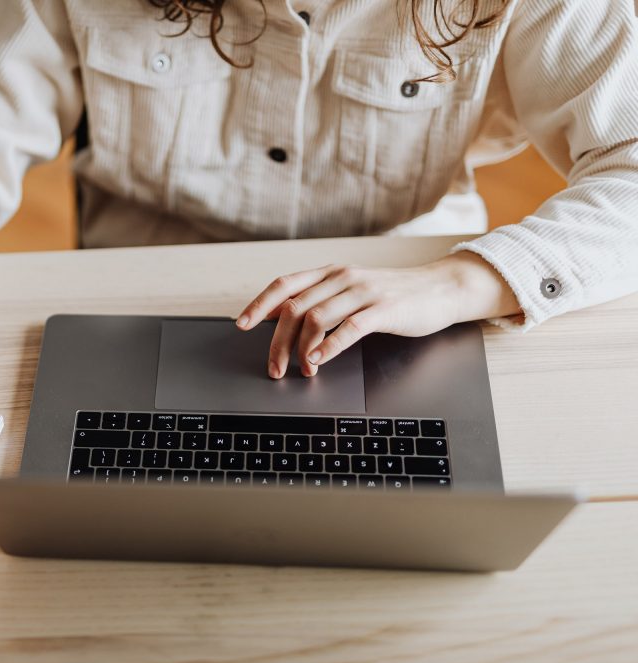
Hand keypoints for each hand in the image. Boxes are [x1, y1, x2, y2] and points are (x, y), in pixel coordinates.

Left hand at [236, 252, 520, 377]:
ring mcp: (363, 292)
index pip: (284, 285)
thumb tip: (277, 314)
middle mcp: (342, 278)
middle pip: (295, 308)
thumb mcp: (349, 291)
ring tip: (301, 369)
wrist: (441, 289)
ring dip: (301, 348)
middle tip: (274, 367)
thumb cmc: (392, 295)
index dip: (260, 305)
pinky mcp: (384, 309)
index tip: (242, 325)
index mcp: (330, 273)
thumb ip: (317, 299)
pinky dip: (329, 347)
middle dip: (278, 341)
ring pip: (316, 318)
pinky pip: (349, 328)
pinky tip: (320, 360)